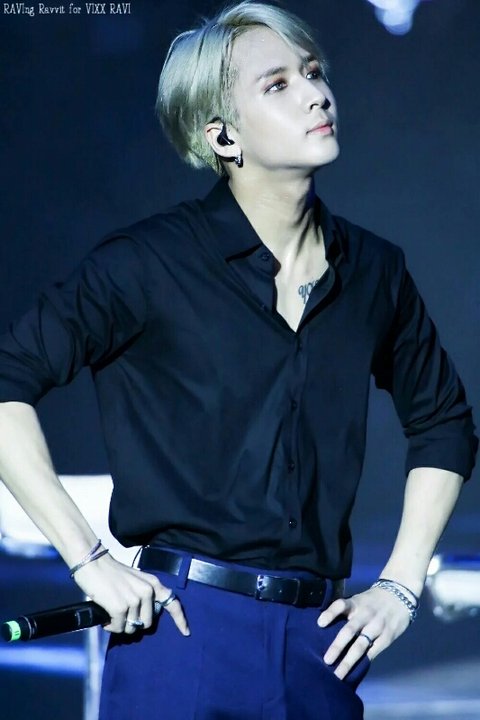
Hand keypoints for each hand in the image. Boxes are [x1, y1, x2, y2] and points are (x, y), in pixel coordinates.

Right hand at [73, 553, 189, 636]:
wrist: (93, 563)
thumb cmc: (111, 573)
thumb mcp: (135, 580)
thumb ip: (144, 594)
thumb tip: (145, 618)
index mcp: (153, 584)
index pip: (172, 603)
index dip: (180, 620)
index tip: (186, 632)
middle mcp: (147, 592)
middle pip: (147, 623)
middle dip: (133, 622)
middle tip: (121, 614)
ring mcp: (134, 600)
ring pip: (131, 628)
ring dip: (120, 625)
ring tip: (111, 612)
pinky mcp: (120, 608)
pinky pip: (119, 628)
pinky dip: (111, 626)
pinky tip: (105, 616)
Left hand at [317, 586, 410, 678]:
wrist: (399, 595)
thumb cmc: (372, 601)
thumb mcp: (359, 599)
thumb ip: (347, 612)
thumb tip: (326, 628)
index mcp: (356, 603)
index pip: (341, 605)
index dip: (330, 613)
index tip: (320, 623)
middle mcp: (365, 615)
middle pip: (349, 631)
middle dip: (337, 647)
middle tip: (326, 661)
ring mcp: (376, 627)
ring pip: (360, 646)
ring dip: (348, 661)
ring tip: (338, 674)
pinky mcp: (386, 637)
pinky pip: (373, 652)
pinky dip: (363, 661)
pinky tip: (355, 671)